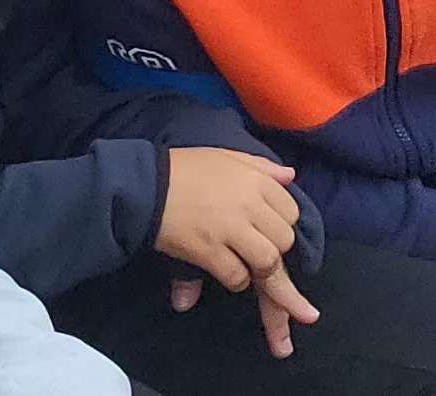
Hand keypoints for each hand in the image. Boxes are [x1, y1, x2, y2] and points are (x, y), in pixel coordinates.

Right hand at [155, 149, 314, 358]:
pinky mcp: (208, 250)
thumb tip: (290, 176)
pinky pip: (237, 276)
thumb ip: (261, 167)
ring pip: (267, 260)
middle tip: (264, 260)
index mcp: (255, 180)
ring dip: (262, 271)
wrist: (144, 183)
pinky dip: (236, 280)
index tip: (272, 234)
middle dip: (276, 251)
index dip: (283, 225)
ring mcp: (230, 229)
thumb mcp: (226, 156)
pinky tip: (228, 274)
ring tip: (255, 276)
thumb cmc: (183, 168)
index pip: (291, 211)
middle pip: (284, 239)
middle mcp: (249, 204)